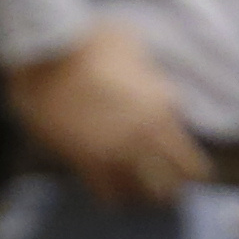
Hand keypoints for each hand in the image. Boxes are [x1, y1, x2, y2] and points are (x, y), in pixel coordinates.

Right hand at [4, 22, 205, 210]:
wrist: (45, 54)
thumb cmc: (92, 42)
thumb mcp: (136, 48)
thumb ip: (153, 75)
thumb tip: (161, 92)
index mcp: (160, 112)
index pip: (191, 165)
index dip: (193, 172)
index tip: (190, 173)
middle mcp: (140, 140)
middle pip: (169, 186)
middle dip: (171, 188)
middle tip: (169, 187)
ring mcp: (111, 154)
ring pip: (138, 194)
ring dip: (142, 193)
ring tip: (142, 192)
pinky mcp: (82, 160)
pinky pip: (105, 194)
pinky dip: (112, 196)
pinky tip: (113, 192)